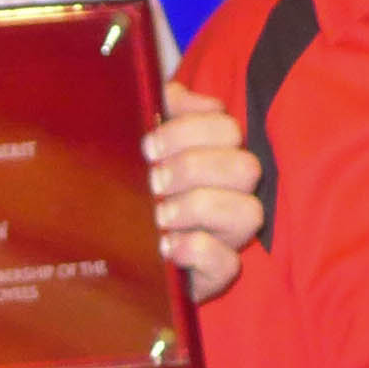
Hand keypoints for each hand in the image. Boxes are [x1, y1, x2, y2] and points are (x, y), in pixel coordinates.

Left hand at [146, 82, 262, 303]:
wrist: (120, 258)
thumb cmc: (136, 196)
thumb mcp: (144, 152)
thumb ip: (161, 115)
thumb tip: (171, 93)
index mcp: (216, 157)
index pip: (227, 127)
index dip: (191, 129)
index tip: (149, 146)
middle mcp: (232, 194)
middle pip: (247, 167)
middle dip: (195, 167)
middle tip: (155, 180)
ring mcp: (228, 236)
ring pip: (248, 213)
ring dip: (199, 206)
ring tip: (160, 215)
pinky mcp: (216, 274)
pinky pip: (227, 263)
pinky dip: (196, 250)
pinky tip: (166, 247)